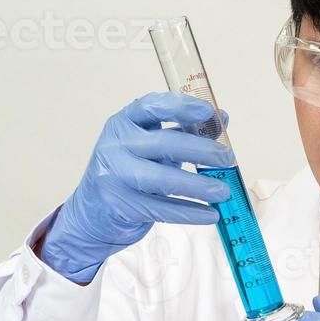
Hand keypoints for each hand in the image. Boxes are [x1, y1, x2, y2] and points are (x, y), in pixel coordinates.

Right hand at [40, 92, 236, 282]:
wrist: (92, 212)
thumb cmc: (130, 171)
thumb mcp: (151, 145)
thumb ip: (184, 130)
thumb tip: (222, 119)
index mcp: (124, 123)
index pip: (151, 107)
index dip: (181, 107)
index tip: (208, 112)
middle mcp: (116, 146)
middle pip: (163, 144)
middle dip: (201, 150)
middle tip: (227, 159)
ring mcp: (115, 176)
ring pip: (162, 180)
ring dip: (197, 186)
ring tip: (223, 192)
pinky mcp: (120, 205)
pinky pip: (161, 209)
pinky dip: (189, 212)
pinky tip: (210, 214)